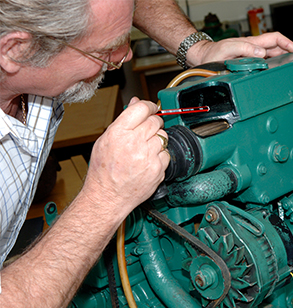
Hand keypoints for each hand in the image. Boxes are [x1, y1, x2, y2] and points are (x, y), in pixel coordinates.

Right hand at [82, 97, 169, 214]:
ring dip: (157, 140)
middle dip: (153, 123)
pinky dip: (160, 156)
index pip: (141, 109)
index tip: (151, 108)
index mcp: (118, 133)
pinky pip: (166, 154)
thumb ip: (123, 121)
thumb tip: (136, 104)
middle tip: (148, 130)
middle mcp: (134, 143)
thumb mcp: (105, 140)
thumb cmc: (104, 171)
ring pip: (163, 137)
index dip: (148, 106)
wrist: (108, 197)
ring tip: (145, 148)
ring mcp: (147, 156)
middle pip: (155, 122)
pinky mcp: (158, 169)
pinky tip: (148, 161)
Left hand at [186, 32, 292, 66]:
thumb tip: (261, 54)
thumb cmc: (214, 53)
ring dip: (284, 60)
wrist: (204, 59)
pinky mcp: (250, 65)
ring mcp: (253, 57)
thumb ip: (245, 49)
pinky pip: (265, 65)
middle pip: (278, 48)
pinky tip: (277, 74)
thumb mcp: (229, 49)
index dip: (288, 43)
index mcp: (253, 43)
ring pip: (273, 57)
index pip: (276, 39)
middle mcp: (255, 49)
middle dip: (291, 52)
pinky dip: (274, 68)